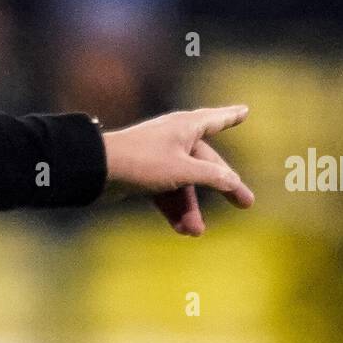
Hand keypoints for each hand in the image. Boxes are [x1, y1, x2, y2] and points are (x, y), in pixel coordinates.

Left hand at [98, 105, 253, 234]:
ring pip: (184, 182)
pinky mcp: (145, 173)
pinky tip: (180, 228)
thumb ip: (213, 176)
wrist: (98, 170)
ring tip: (194, 232)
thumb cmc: (143, 161)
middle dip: (222, 187)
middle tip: (245, 204)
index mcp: (186, 126)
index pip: (216, 119)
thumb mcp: (184, 171)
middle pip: (205, 163)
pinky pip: (166, 191)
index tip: (244, 110)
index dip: (231, 116)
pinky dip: (173, 207)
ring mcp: (159, 155)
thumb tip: (234, 181)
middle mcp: (174, 137)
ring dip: (190, 207)